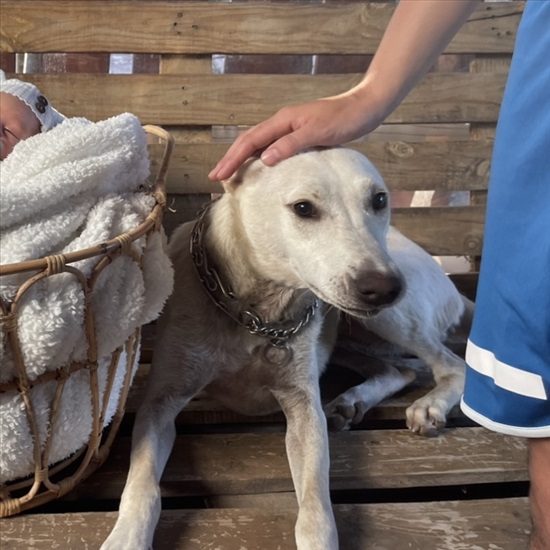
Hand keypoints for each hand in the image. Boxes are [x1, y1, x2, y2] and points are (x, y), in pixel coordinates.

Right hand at [208, 90, 383, 180]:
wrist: (365, 108)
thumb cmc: (344, 119)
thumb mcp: (318, 132)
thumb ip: (291, 145)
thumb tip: (264, 159)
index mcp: (283, 121)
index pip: (250, 141)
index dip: (232, 158)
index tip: (218, 175)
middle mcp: (283, 123)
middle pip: (249, 141)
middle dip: (231, 159)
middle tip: (217, 178)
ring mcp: (290, 129)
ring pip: (259, 144)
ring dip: (243, 159)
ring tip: (232, 176)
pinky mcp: (299, 136)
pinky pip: (272, 148)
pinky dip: (260, 158)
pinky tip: (260, 169)